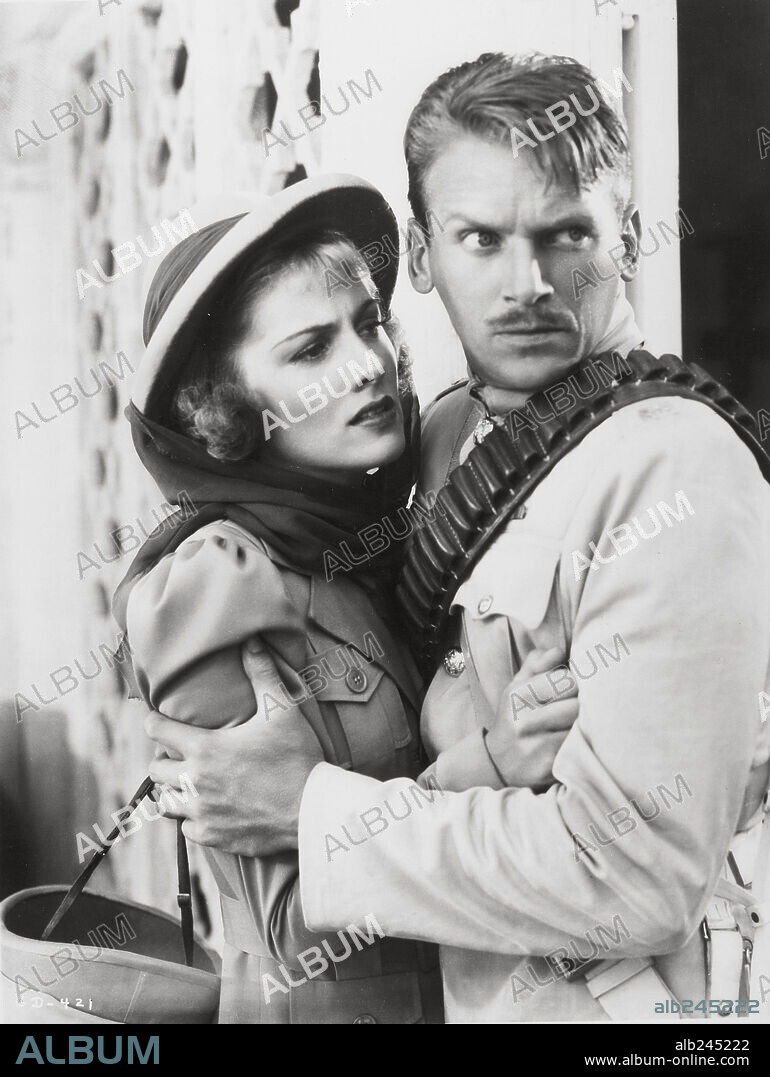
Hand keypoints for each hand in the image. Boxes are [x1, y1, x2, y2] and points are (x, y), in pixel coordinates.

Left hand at [145, 636, 323, 855]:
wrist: (312, 810)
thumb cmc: (297, 757)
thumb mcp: (281, 709)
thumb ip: (261, 673)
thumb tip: (251, 641)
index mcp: (204, 749)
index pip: (157, 731)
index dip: (155, 721)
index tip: (160, 719)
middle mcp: (195, 782)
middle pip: (155, 770)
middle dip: (163, 758)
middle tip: (180, 753)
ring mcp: (202, 814)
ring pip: (165, 804)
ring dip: (173, 791)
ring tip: (189, 783)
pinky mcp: (214, 837)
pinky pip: (187, 830)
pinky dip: (193, 820)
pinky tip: (209, 811)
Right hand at [485, 647, 578, 788]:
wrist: (498, 762)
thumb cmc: (514, 717)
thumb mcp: (517, 687)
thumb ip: (537, 664)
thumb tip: (559, 651)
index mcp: (519, 695)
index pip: (567, 680)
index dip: (576, 682)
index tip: (574, 687)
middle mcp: (526, 720)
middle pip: (577, 703)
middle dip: (582, 703)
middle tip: (580, 705)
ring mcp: (537, 745)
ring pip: (580, 726)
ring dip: (585, 723)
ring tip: (581, 722)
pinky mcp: (549, 766)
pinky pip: (577, 747)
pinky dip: (581, 742)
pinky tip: (576, 740)